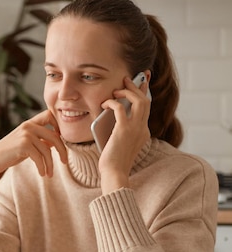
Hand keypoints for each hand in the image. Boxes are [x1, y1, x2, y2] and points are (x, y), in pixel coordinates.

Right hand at [0, 110, 67, 206]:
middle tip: (65, 161)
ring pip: (48, 149)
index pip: (49, 115)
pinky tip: (42, 174)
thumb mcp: (26, 144)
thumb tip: (56, 143)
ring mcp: (26, 134)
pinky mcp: (24, 145)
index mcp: (29, 123)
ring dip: (51, 164)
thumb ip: (40, 141)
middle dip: (63, 150)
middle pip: (55, 135)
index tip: (61, 139)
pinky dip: (43, 167)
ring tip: (49, 174)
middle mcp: (28, 126)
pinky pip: (40, 157)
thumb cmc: (9, 154)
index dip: (59, 125)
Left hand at [98, 75, 151, 192]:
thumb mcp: (120, 142)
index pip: (147, 108)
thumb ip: (120, 129)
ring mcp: (136, 129)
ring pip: (139, 101)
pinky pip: (121, 108)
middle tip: (127, 79)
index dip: (144, 92)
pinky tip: (104, 104)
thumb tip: (111, 114)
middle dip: (137, 87)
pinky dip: (113, 102)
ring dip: (127, 92)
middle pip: (146, 101)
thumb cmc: (113, 161)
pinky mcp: (124, 130)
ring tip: (116, 89)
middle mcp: (143, 129)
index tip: (143, 80)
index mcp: (143, 132)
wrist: (114, 173)